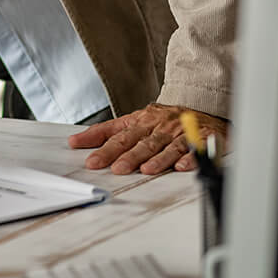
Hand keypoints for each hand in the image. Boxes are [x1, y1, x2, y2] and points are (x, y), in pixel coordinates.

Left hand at [67, 103, 227, 174]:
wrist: (200, 107)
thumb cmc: (162, 120)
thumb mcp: (132, 121)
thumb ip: (104, 132)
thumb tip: (76, 141)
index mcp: (141, 122)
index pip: (120, 136)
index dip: (105, 149)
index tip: (92, 161)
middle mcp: (159, 127)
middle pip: (142, 142)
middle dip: (129, 156)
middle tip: (117, 168)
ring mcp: (180, 132)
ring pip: (167, 146)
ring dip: (157, 159)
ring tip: (145, 170)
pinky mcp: (201, 138)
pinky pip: (195, 149)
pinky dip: (189, 158)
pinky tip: (181, 167)